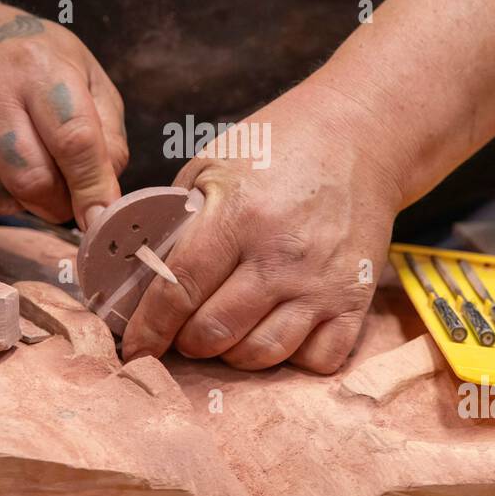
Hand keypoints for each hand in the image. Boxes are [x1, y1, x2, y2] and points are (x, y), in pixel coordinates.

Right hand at [0, 9, 127, 226]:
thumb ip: (107, 132)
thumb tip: (106, 198)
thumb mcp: (81, 71)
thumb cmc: (25, 61)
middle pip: (35, 182)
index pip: (73, 140)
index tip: (105, 217)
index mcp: (35, 67)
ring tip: (25, 164)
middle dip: (61, 201)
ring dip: (28, 202)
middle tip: (66, 189)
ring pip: (4, 201)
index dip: (93, 187)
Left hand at [120, 81, 403, 372]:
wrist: (359, 136)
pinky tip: (280, 332)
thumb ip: (178, 220)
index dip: (150, 328)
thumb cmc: (277, 148)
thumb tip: (142, 275)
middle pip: (216, 332)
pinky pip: (318, 359)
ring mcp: (322, 281)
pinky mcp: (356, 298)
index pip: (180, 289)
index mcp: (239, 215)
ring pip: (263, 354)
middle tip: (182, 333)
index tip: (135, 348)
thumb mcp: (213, 165)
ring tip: (227, 333)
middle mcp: (281, 255)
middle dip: (187, 342)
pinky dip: (294, 359)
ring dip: (234, 355)